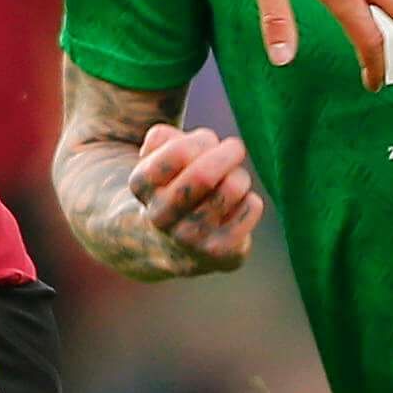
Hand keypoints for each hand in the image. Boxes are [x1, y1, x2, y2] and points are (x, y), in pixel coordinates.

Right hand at [123, 123, 263, 272]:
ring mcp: (189, 240)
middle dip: (228, 153)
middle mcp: (160, 216)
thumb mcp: (158, 156)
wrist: (171, 245)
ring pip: (232, 188)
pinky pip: (251, 208)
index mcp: (141, 185)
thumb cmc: (173, 185)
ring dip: (239, 177)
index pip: (179, 152)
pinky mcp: (219, 254)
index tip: (208, 141)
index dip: (201, 140)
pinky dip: (250, 201)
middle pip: (204, 175)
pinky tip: (236, 209)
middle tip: (235, 148)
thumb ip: (163, 137)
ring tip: (233, 182)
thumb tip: (187, 143)